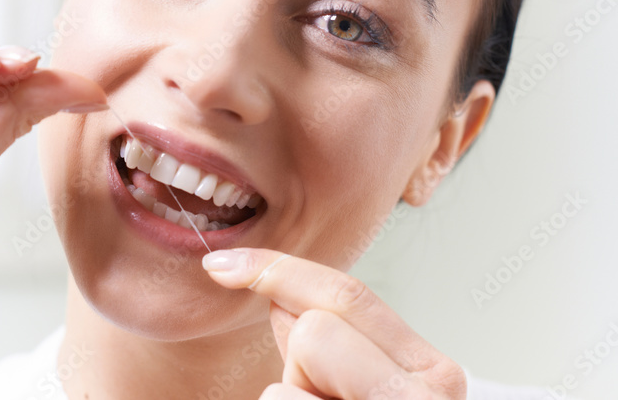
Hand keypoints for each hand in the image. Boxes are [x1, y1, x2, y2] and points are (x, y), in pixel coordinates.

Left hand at [204, 249, 466, 398]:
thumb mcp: (359, 389)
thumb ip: (328, 342)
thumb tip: (280, 295)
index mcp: (432, 371)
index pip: (345, 295)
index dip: (275, 270)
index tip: (219, 265)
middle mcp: (432, 393)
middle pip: (313, 331)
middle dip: (298, 366)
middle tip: (326, 399)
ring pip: (284, 385)